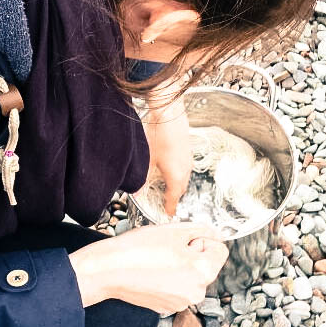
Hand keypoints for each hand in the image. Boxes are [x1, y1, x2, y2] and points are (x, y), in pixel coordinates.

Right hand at [69, 223, 228, 312]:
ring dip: (180, 266)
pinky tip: (151, 272)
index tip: (183, 240)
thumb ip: (201, 229)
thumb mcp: (173, 230)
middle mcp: (197, 292)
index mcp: (202, 271)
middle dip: (192, 254)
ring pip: (191, 276)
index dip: (202, 239)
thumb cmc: (138, 249)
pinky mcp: (167, 307)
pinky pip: (178, 287)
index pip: (220, 249)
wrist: (108, 270)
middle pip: (206, 264)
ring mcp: (182, 303)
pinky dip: (169, 278)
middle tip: (167, 248)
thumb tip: (214, 234)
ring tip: (156, 260)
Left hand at [141, 83, 191, 216]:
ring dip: (177, 183)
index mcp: (176, 177)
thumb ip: (142, 178)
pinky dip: (179, 171)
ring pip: (184, 177)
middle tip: (166, 200)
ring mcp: (188, 159)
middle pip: (181, 189)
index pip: (174, 198)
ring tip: (166, 185)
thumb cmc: (157, 135)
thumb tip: (136, 192)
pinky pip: (185, 167)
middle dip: (174, 195)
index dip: (171, 207)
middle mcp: (186, 170)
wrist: (170, 113)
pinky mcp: (188, 149)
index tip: (169, 214)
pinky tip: (169, 166)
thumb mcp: (147, 159)